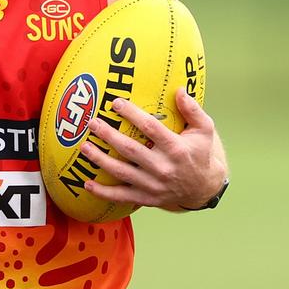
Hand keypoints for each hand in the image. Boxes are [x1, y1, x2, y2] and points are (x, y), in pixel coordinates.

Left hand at [80, 88, 225, 210]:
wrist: (204, 188)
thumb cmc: (200, 153)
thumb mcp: (204, 130)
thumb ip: (193, 110)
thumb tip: (179, 90)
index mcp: (176, 149)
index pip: (150, 128)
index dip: (132, 114)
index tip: (115, 103)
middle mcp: (163, 168)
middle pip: (130, 150)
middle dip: (109, 135)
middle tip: (92, 123)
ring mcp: (154, 185)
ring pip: (122, 172)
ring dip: (100, 160)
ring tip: (84, 147)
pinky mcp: (148, 198)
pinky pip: (122, 196)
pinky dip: (104, 193)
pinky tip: (87, 184)